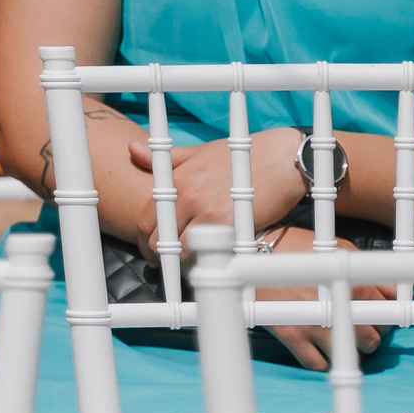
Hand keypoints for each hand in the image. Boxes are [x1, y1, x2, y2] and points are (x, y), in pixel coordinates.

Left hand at [129, 128, 306, 256]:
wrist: (281, 158)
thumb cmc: (240, 156)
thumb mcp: (200, 152)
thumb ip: (167, 159)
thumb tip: (132, 148)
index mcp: (179, 178)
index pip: (146, 218)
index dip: (144, 240)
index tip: (150, 249)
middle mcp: (190, 195)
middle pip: (160, 240)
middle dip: (160, 256)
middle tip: (167, 264)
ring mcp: (209, 211)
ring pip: (182, 253)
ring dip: (184, 263)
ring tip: (191, 263)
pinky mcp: (231, 225)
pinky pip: (209, 254)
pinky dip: (207, 262)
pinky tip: (212, 261)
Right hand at [254, 230, 392, 371]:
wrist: (256, 254)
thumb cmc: (299, 248)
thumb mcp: (339, 250)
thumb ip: (369, 273)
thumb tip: (395, 293)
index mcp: (351, 283)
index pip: (384, 312)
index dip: (384, 316)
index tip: (377, 316)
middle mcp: (336, 307)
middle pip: (371, 340)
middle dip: (370, 336)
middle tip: (361, 329)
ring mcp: (314, 325)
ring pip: (348, 356)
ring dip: (349, 350)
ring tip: (343, 339)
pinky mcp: (292, 336)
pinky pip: (317, 364)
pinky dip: (322, 360)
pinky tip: (320, 348)